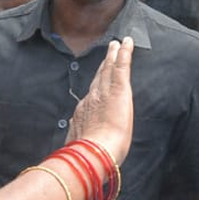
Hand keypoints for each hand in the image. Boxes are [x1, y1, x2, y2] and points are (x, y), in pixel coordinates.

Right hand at [69, 37, 134, 163]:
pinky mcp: (118, 90)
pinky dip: (124, 53)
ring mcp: (103, 93)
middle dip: (104, 65)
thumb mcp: (77, 146)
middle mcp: (90, 99)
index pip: (91, 96)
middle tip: (108, 52)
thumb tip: (71, 133)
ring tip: (117, 45)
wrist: (93, 153)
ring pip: (109, 69)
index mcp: (83, 114)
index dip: (96, 85)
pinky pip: (121, 67)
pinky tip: (127, 43)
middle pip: (99, 78)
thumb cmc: (89, 156)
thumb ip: (76, 137)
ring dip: (113, 56)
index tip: (99, 78)